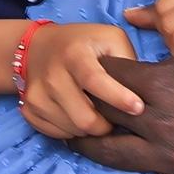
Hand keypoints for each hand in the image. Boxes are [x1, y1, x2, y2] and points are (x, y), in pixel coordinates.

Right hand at [21, 23, 142, 139]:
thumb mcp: (111, 39)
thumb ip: (128, 62)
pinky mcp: (29, 108)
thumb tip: (145, 94)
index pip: (95, 80)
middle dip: (107, 126)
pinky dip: (72, 132)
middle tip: (116, 120)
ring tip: (98, 116)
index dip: (117, 97)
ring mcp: (37, 93)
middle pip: (84, 118)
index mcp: (75, 54)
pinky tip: (78, 117)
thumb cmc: (85, 44)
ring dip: (90, 131)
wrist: (40, 47)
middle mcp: (52, 74)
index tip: (138, 108)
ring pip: (72, 131)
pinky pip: (56, 135)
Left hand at [70, 54, 173, 173]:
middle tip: (61, 106)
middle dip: (78, 110)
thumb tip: (134, 26)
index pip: (103, 81)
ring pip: (112, 156)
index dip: (87, 75)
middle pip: (100, 118)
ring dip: (86, 147)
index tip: (76, 72)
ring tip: (69, 139)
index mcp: (159, 87)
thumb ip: (162, 52)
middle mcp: (160, 124)